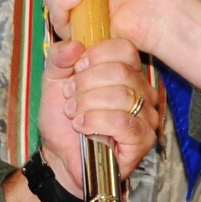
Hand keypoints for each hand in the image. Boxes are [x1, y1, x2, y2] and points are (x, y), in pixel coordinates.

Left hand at [38, 37, 161, 190]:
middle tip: (70, 99)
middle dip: (86, 84)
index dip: (96, 55)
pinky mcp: (143, 140)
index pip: (125, 49)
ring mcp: (146, 116)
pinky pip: (123, 122)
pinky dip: (96, 121)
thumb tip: (76, 44)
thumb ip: (59, 58)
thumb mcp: (54, 81)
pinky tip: (83, 127)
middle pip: (121, 71)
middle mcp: (142, 91)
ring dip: (88, 104)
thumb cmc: (63, 120)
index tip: (76, 70)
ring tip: (74, 115)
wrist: (60, 156)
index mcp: (126, 72)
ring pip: (122, 96)